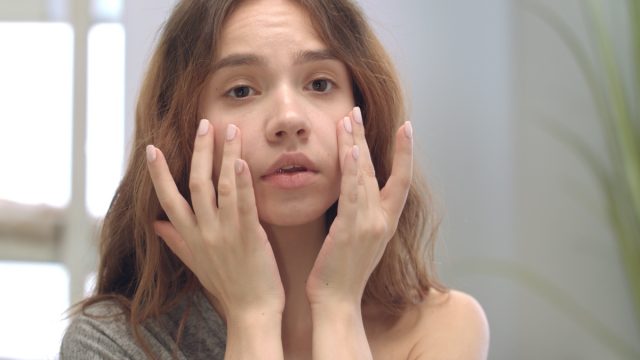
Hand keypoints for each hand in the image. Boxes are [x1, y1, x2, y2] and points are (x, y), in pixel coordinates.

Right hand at [146, 120, 284, 320]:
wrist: (250, 311)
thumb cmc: (227, 285)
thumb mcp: (195, 263)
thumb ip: (176, 241)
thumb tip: (155, 225)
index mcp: (190, 236)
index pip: (168, 198)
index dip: (158, 173)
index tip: (150, 148)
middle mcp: (203, 231)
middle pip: (195, 183)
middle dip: (198, 151)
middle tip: (203, 123)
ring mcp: (225, 232)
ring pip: (220, 186)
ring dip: (223, 155)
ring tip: (228, 129)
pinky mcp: (248, 236)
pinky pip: (243, 204)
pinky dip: (242, 181)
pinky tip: (241, 161)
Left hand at [305, 107, 412, 307]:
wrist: (338, 302)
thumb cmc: (343, 272)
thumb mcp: (360, 239)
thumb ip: (362, 214)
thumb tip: (356, 191)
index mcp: (386, 221)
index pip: (401, 180)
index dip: (405, 153)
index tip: (407, 126)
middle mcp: (382, 220)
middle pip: (377, 169)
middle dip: (365, 137)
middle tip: (356, 110)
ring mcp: (368, 225)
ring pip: (363, 176)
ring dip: (355, 144)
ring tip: (348, 118)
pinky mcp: (350, 231)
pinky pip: (352, 196)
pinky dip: (351, 172)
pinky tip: (348, 152)